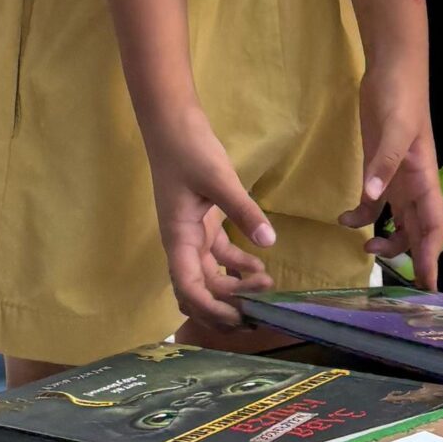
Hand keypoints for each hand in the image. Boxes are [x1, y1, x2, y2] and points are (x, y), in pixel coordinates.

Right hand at [142, 104, 276, 328]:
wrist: (174, 124)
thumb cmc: (189, 151)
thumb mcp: (219, 179)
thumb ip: (244, 210)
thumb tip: (268, 241)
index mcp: (179, 238)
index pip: (189, 287)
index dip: (210, 308)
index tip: (238, 317)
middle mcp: (183, 243)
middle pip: (201, 289)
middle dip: (227, 305)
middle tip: (260, 310)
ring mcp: (193, 235)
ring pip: (211, 275)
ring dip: (234, 288)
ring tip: (267, 289)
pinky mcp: (204, 224)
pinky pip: (220, 255)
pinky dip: (237, 266)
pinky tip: (260, 268)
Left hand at [342, 64, 442, 288]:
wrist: (392, 69)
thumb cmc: (401, 96)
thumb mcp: (395, 130)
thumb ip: (383, 164)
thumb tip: (373, 198)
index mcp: (425, 178)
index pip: (434, 226)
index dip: (432, 257)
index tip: (429, 286)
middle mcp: (415, 184)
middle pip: (419, 230)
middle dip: (414, 259)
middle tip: (402, 288)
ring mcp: (397, 177)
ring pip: (399, 221)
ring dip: (387, 240)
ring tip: (367, 250)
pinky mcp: (380, 168)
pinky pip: (375, 202)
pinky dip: (361, 214)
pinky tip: (343, 219)